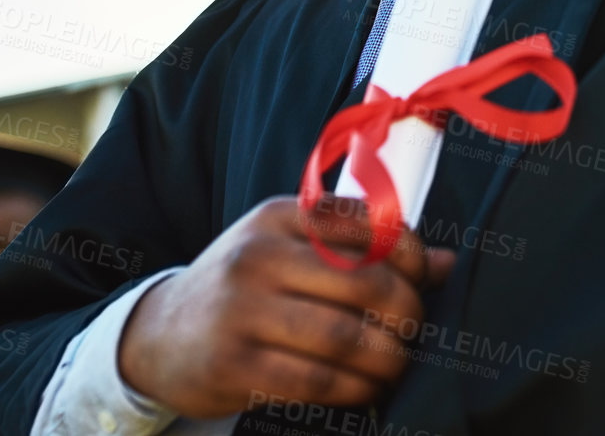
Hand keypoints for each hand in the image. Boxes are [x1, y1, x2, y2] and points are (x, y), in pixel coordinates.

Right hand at [117, 195, 455, 419]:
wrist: (158, 335)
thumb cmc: (243, 287)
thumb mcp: (289, 249)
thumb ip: (362, 249)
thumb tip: (446, 263)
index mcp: (279, 216)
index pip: (368, 225)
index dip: (412, 255)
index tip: (424, 279)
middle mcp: (259, 256)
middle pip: (365, 284)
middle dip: (407, 314)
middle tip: (414, 332)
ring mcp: (242, 311)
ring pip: (346, 338)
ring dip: (387, 359)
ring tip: (395, 365)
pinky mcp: (235, 365)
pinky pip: (318, 381)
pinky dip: (356, 389)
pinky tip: (365, 389)